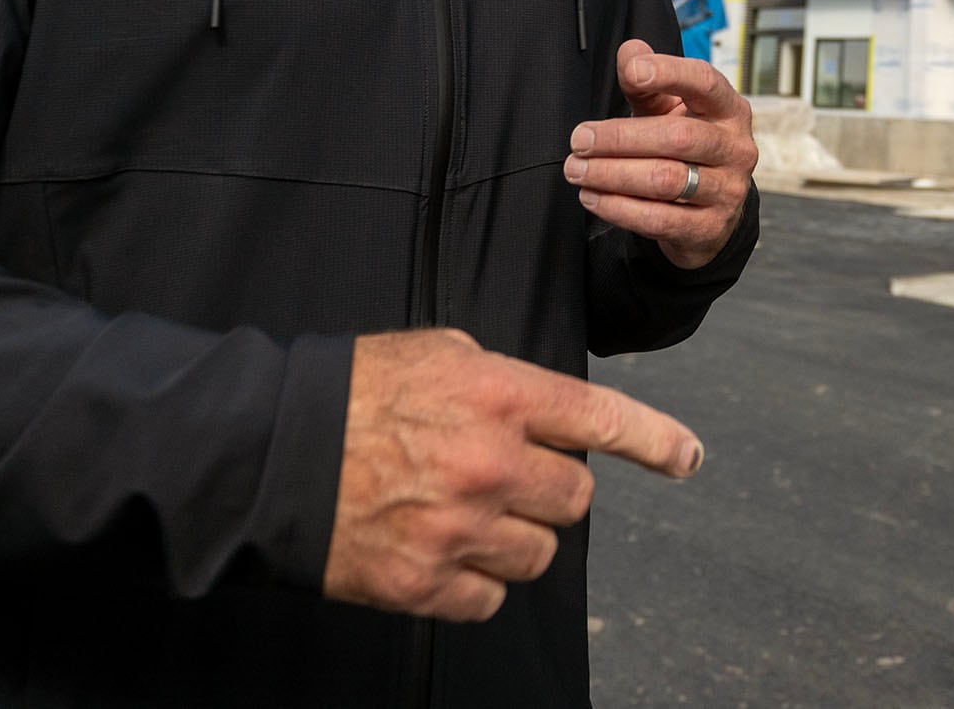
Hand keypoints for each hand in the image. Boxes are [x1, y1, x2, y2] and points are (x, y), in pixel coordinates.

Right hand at [322, 328, 701, 620]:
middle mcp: (490, 464)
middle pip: (574, 499)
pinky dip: (474, 582)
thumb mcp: (437, 354)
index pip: (600, 420)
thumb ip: (504, 381)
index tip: (687, 457)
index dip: (654, 441)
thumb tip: (547, 414)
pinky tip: (439, 549)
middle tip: (501, 476)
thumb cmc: (351, 393)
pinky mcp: (425, 584)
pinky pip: (490, 599)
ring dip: (513, 538)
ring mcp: (460, 530)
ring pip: (539, 554)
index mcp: (498, 395)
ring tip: (460, 512)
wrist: (266, 453)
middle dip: (547, 489)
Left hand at [563, 38, 758, 268]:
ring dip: (612, 174)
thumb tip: (630, 52)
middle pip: (676, 137)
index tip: (631, 72)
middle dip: (619, 137)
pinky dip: (619, 208)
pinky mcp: (711, 227)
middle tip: (579, 141)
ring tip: (577, 170)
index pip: (704, 82)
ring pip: (665, 179)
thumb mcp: (668, 111)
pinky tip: (593, 197)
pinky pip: (659, 218)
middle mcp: (736, 148)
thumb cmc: (684, 148)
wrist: (710, 211)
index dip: (669, 72)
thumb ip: (647, 84)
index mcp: (728, 109)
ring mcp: (728, 190)